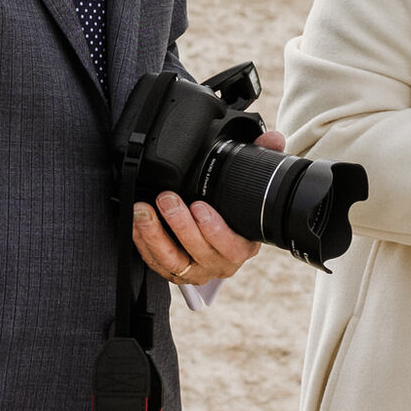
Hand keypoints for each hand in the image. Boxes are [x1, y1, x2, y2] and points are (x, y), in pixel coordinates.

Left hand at [131, 131, 279, 287]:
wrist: (212, 233)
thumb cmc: (230, 208)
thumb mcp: (247, 183)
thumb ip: (262, 157)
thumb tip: (273, 138)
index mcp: (243, 245)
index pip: (233, 245)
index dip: (216, 230)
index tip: (200, 206)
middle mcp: (220, 262)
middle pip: (200, 251)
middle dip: (181, 225)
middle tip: (167, 199)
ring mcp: (195, 270)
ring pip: (174, 261)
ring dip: (156, 236)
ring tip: (144, 211)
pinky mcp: (172, 271)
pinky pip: (156, 263)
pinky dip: (144, 243)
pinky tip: (137, 224)